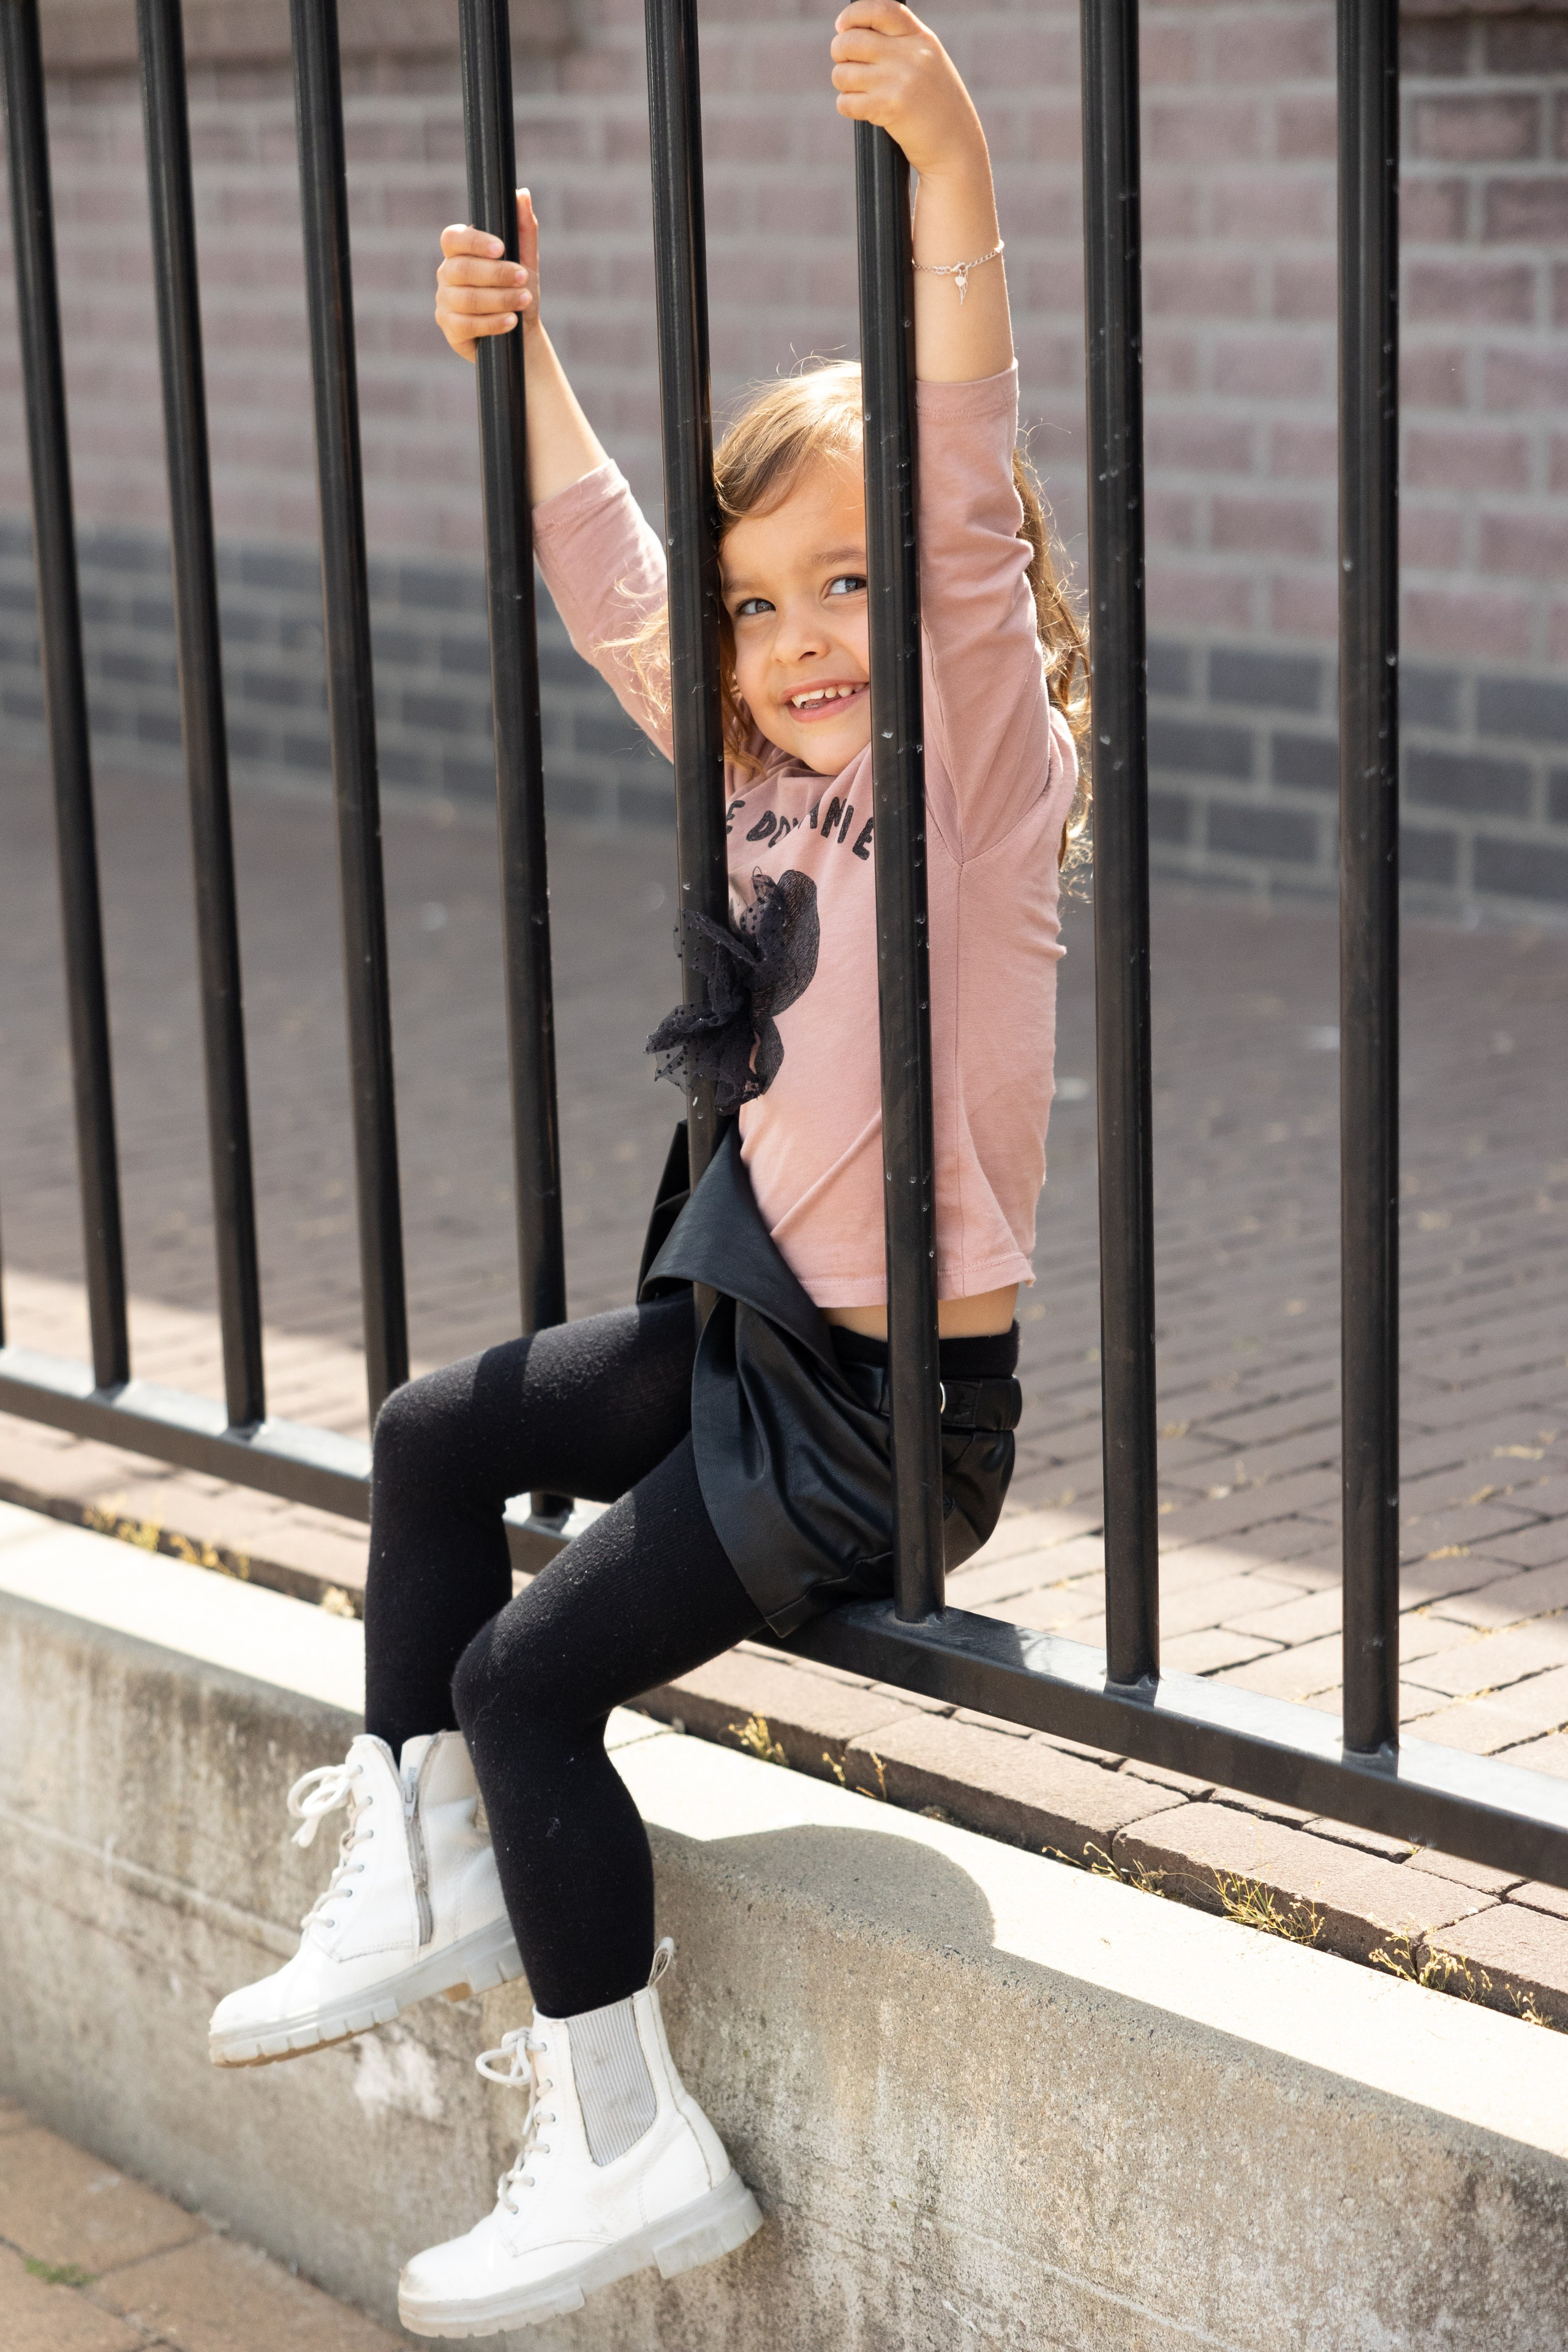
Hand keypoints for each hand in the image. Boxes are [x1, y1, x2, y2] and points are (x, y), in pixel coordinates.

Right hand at [435, 188, 539, 363]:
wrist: (521, 332)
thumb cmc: (519, 290)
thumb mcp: (526, 259)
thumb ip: (523, 228)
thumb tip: (522, 194)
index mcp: (459, 252)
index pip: (452, 239)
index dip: (474, 242)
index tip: (501, 248)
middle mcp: (447, 274)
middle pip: (463, 270)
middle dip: (497, 274)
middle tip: (523, 278)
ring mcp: (445, 302)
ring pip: (466, 299)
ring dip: (499, 299)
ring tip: (524, 300)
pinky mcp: (450, 329)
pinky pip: (467, 324)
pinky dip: (493, 322)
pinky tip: (511, 321)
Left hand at [829, 0, 985, 182]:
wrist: (957, 148)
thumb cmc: (939, 108)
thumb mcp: (930, 64)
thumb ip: (902, 45)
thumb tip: (856, 34)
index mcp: (921, 39)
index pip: (880, 9)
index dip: (853, 14)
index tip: (842, 26)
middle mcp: (911, 55)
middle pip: (851, 41)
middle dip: (839, 52)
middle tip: (845, 64)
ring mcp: (901, 81)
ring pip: (844, 73)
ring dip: (843, 84)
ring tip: (859, 92)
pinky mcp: (890, 109)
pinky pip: (846, 102)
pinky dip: (847, 106)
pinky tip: (863, 110)